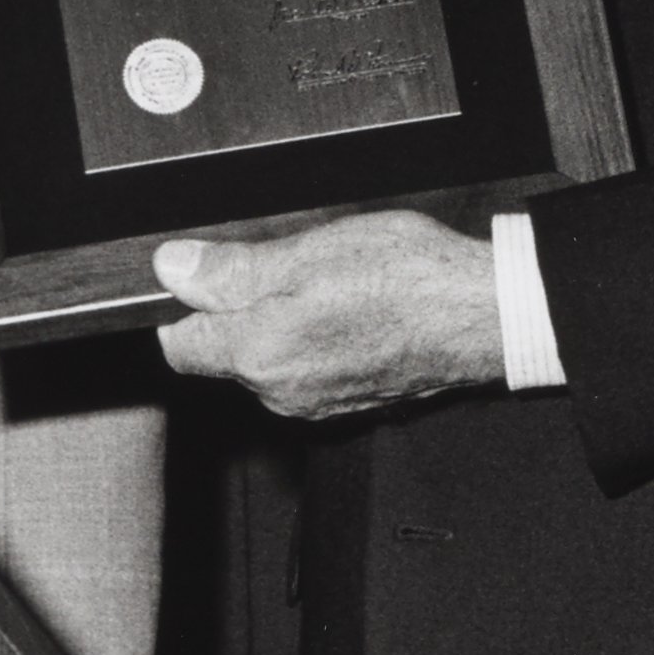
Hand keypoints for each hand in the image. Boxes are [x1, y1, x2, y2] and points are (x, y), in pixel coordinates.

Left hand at [153, 210, 504, 420]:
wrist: (481, 315)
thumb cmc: (408, 280)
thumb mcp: (307, 252)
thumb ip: (231, 269)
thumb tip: (172, 268)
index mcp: (259, 354)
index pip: (178, 343)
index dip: (183, 304)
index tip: (205, 274)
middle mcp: (280, 392)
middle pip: (224, 351)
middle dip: (237, 308)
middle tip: (283, 264)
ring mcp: (316, 403)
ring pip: (268, 359)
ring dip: (280, 322)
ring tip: (326, 281)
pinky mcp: (348, 400)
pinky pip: (308, 369)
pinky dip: (317, 339)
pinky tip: (350, 307)